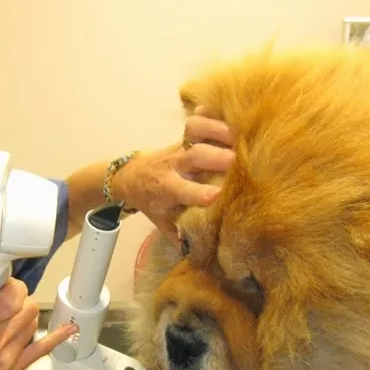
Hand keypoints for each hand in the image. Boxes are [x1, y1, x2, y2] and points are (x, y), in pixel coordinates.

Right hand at [0, 279, 77, 369]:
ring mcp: (7, 355)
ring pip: (32, 322)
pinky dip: (57, 337)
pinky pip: (42, 349)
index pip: (11, 298)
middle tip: (8, 300)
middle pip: (26, 308)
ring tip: (15, 313)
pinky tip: (70, 329)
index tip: (5, 285)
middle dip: (19, 299)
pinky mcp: (15, 367)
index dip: (13, 287)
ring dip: (27, 313)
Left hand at [113, 106, 233, 237]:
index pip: (182, 190)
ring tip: (238, 134)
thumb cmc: (152, 202)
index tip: (216, 196)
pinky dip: (209, 114)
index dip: (199, 193)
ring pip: (194, 132)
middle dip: (214, 157)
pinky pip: (196, 120)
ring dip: (215, 130)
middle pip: (193, 156)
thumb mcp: (161, 221)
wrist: (131, 175)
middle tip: (236, 161)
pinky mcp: (185, 135)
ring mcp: (180, 146)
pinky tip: (225, 112)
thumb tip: (200, 257)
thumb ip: (179, 236)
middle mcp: (174, 165)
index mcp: (167, 189)